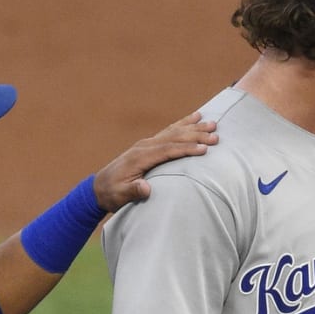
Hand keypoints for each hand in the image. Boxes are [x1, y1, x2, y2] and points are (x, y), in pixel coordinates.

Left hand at [92, 113, 217, 211]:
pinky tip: (194, 117)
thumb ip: (133, 191)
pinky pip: (169, 131)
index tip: (205, 149)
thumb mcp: (120, 196)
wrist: (98, 188)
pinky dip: (182, 124)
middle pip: (174, 137)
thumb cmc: (111, 194)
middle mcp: (144, 146)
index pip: (168, 150)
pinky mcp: (148, 145)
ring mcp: (146, 144)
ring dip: (193, 127)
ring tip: (212, 123)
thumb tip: (145, 188)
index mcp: (140, 157)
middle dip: (196, 135)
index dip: (187, 149)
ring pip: (173, 131)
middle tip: (216, 134)